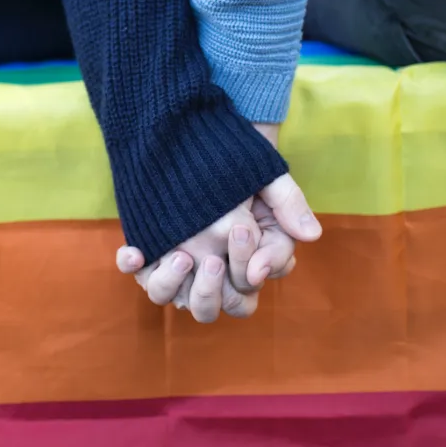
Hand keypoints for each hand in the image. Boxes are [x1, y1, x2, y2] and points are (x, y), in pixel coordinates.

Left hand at [117, 170, 321, 322]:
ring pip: (173, 299)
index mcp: (244, 265)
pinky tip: (135, 250)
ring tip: (180, 256)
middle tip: (213, 259)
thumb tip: (312, 236)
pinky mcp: (150, 251)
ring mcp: (179, 266)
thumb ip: (290, 206)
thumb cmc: (238, 166)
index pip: (249, 287)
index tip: (245, 236)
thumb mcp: (268, 179)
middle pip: (213, 307)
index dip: (252, 269)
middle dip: (212, 290)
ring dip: (174, 285)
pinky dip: (133, 264)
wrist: (196, 138)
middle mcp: (211, 273)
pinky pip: (137, 270)